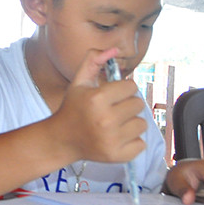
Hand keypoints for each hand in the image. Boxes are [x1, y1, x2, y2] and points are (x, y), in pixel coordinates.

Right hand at [50, 48, 147, 163]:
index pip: (131, 87)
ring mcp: (112, 139)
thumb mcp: (79, 82)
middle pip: (138, 104)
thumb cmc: (72, 108)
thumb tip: (114, 49)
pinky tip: (116, 138)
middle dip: (127, 105)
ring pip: (142, 123)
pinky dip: (132, 141)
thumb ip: (93, 60)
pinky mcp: (118, 155)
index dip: (122, 89)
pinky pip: (141, 143)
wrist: (62, 139)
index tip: (111, 95)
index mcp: (97, 98)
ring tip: (114, 124)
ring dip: (130, 123)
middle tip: (112, 110)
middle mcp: (106, 119)